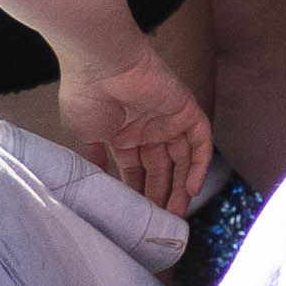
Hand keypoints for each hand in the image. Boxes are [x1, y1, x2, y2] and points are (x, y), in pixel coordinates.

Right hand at [51, 37, 213, 213]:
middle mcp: (148, 127)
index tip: (137, 218)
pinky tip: (192, 188)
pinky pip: (200, 139)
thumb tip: (95, 188)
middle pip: (162, 167)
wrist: (100, 63)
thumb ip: (95, 162)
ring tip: (176, 214)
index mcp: (124, 134)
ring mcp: (167, 118)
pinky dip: (199, 164)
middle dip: (161, 194)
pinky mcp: (185, 108)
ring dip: (181, 186)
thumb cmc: (85, 95)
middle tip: (160, 222)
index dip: (138, 192)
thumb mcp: (85, 137)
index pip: (137, 170)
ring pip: (182, 158)